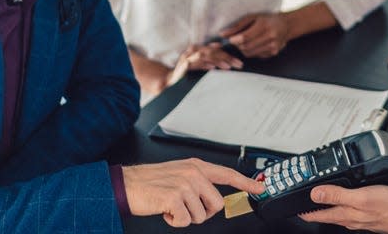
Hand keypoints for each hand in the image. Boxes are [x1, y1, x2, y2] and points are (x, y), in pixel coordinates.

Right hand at [122, 159, 264, 226]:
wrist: (128, 184)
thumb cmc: (151, 182)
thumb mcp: (179, 174)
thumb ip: (198, 182)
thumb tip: (213, 198)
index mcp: (196, 166)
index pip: (227, 174)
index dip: (246, 183)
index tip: (260, 188)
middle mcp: (193, 173)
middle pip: (216, 203)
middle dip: (202, 212)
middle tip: (185, 207)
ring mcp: (185, 185)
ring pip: (201, 215)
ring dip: (185, 217)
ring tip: (171, 206)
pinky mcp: (175, 198)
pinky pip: (186, 221)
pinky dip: (175, 222)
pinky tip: (165, 211)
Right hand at [166, 44, 242, 86]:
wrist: (170, 82)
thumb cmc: (187, 75)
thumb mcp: (201, 67)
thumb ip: (211, 62)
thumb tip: (226, 61)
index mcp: (198, 50)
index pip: (216, 49)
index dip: (228, 54)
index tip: (239, 61)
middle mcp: (192, 51)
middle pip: (213, 51)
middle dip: (227, 57)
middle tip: (239, 64)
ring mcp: (187, 57)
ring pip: (206, 55)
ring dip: (218, 60)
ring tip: (229, 67)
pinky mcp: (184, 66)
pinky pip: (196, 62)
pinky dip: (204, 64)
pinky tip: (213, 68)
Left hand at [223, 13, 291, 58]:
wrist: (286, 25)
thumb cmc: (267, 19)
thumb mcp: (252, 17)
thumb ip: (237, 26)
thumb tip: (222, 34)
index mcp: (265, 25)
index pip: (246, 37)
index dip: (235, 40)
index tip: (230, 39)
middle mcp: (270, 37)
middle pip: (246, 47)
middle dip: (238, 45)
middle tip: (236, 40)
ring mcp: (273, 47)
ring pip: (250, 53)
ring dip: (244, 49)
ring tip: (246, 41)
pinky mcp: (273, 53)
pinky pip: (256, 55)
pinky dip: (251, 51)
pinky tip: (255, 44)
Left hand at [300, 185, 387, 233]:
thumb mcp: (360, 196)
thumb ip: (337, 195)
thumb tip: (315, 194)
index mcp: (344, 214)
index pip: (316, 214)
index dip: (302, 210)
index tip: (292, 206)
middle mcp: (349, 219)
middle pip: (324, 214)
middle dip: (312, 207)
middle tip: (303, 199)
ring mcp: (358, 218)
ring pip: (336, 212)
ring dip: (327, 204)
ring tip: (320, 196)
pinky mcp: (367, 215)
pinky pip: (349, 210)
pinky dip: (342, 203)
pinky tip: (346, 197)